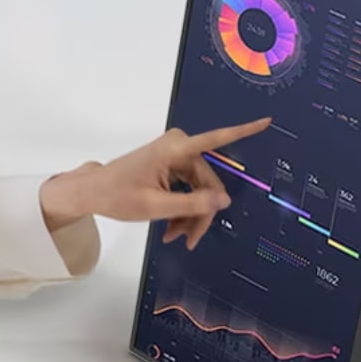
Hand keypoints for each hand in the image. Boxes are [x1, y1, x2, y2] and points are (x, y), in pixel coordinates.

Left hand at [39, 118, 271, 248]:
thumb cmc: (118, 196)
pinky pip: (190, 189)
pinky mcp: (172, 165)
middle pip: (207, 183)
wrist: (93, 193)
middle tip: (190, 240)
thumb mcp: (156, 207)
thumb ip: (192, 205)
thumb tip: (224, 201)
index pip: (216, 139)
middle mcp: (179, 146)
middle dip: (201, 213)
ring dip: (191, 215)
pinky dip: (184, 209)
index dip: (243, 131)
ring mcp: (176, 155)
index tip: (266, 121)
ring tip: (176, 237)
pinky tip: (174, 227)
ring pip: (200, 190)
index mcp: (175, 149)